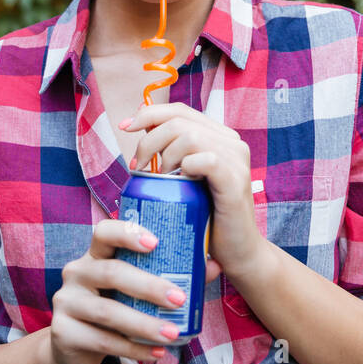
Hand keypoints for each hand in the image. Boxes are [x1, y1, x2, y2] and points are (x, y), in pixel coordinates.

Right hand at [47, 218, 189, 363]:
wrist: (71, 346)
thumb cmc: (111, 307)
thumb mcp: (132, 289)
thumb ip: (167, 276)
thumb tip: (212, 266)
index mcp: (94, 255)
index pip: (104, 232)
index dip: (128, 234)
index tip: (156, 243)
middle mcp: (76, 273)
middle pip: (112, 272)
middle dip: (149, 286)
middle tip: (179, 299)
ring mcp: (66, 302)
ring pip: (109, 312)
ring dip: (145, 324)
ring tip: (173, 333)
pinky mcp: (63, 332)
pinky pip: (103, 341)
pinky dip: (134, 349)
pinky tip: (157, 353)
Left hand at [120, 102, 264, 283]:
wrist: (236, 253)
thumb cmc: (207, 218)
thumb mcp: (186, 180)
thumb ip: (173, 154)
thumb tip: (140, 128)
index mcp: (220, 137)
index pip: (180, 111)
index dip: (149, 114)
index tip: (124, 127)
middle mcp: (232, 143)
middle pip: (179, 121)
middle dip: (149, 140)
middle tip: (138, 167)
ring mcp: (237, 160)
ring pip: (189, 136)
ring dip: (165, 156)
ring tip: (160, 179)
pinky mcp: (236, 180)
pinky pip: (206, 159)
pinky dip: (187, 167)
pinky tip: (182, 182)